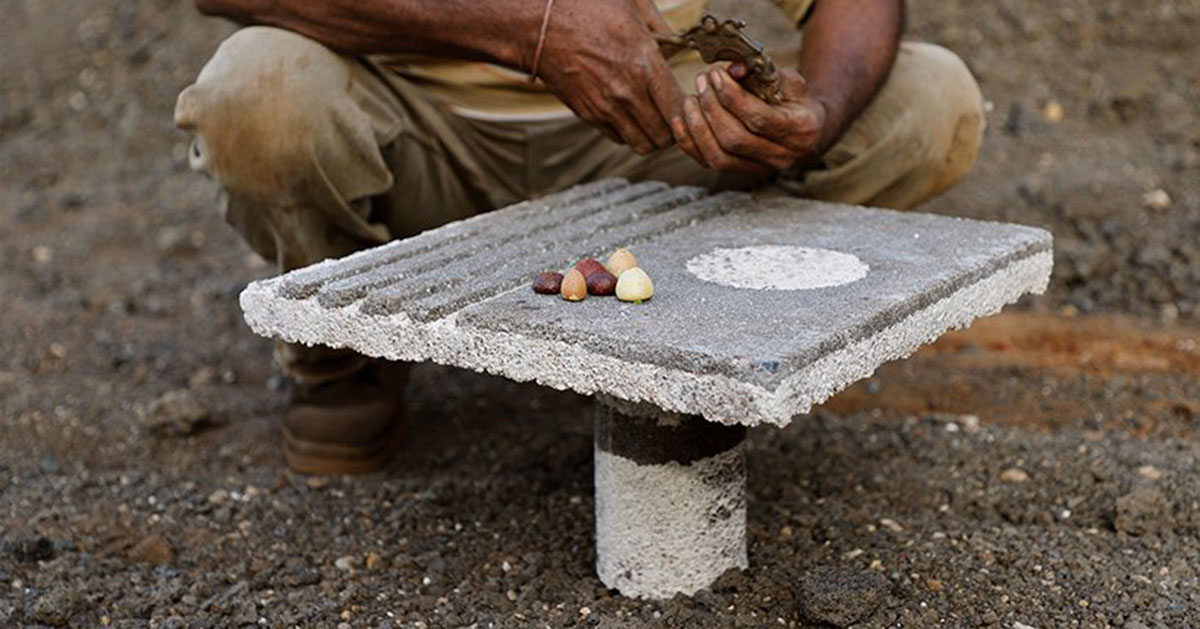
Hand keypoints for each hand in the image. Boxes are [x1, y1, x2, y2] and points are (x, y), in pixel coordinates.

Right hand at [534, 0, 685, 153]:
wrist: (539, 25)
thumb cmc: (585, 7)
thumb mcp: (632, 4)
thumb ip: (660, 26)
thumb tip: (677, 41)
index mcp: (645, 64)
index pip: (679, 109)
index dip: (689, 112)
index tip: (687, 102)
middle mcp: (627, 93)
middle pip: (664, 135)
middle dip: (673, 129)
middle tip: (672, 115)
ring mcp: (606, 107)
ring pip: (642, 144)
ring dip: (651, 135)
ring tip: (652, 119)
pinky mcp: (588, 114)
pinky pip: (618, 137)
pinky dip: (628, 132)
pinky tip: (628, 114)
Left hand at [675, 65, 828, 174]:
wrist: (810, 132)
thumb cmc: (797, 100)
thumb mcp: (790, 80)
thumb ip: (764, 73)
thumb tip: (733, 68)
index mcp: (800, 130)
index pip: (758, 118)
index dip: (731, 96)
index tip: (715, 74)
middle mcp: (782, 156)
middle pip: (734, 139)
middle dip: (712, 108)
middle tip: (701, 81)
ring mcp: (761, 169)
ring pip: (719, 158)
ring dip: (698, 127)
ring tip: (690, 99)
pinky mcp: (742, 173)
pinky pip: (709, 164)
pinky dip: (690, 143)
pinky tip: (681, 120)